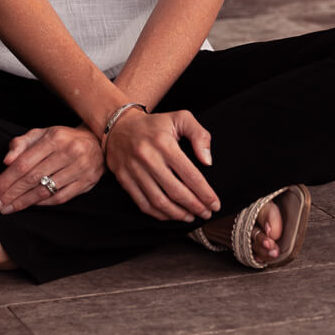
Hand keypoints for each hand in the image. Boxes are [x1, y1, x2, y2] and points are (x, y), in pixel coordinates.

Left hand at [0, 124, 104, 213]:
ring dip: (22, 202)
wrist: (97, 142)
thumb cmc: (63, 138)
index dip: (5, 179)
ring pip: (45, 191)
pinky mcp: (86, 182)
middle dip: (10, 194)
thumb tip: (6, 160)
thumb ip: (22, 143)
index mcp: (55, 138)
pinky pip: (59, 198)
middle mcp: (68, 152)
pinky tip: (28, 205)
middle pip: (32, 178)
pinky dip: (41, 203)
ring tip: (6, 209)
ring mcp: (79, 169)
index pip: (24, 163)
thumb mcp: (42, 133)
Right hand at [104, 107, 219, 221]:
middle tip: (206, 213)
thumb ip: (199, 135)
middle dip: (195, 206)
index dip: (205, 193)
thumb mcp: (180, 118)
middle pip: (176, 191)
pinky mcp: (124, 179)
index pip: (189, 174)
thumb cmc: (154, 124)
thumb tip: (207, 161)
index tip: (215, 203)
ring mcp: (134, 169)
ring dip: (178, 214)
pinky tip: (171, 215)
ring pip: (159, 201)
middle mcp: (148, 157)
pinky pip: (143, 204)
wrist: (119, 125)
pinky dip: (159, 214)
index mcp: (164, 143)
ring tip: (191, 216)